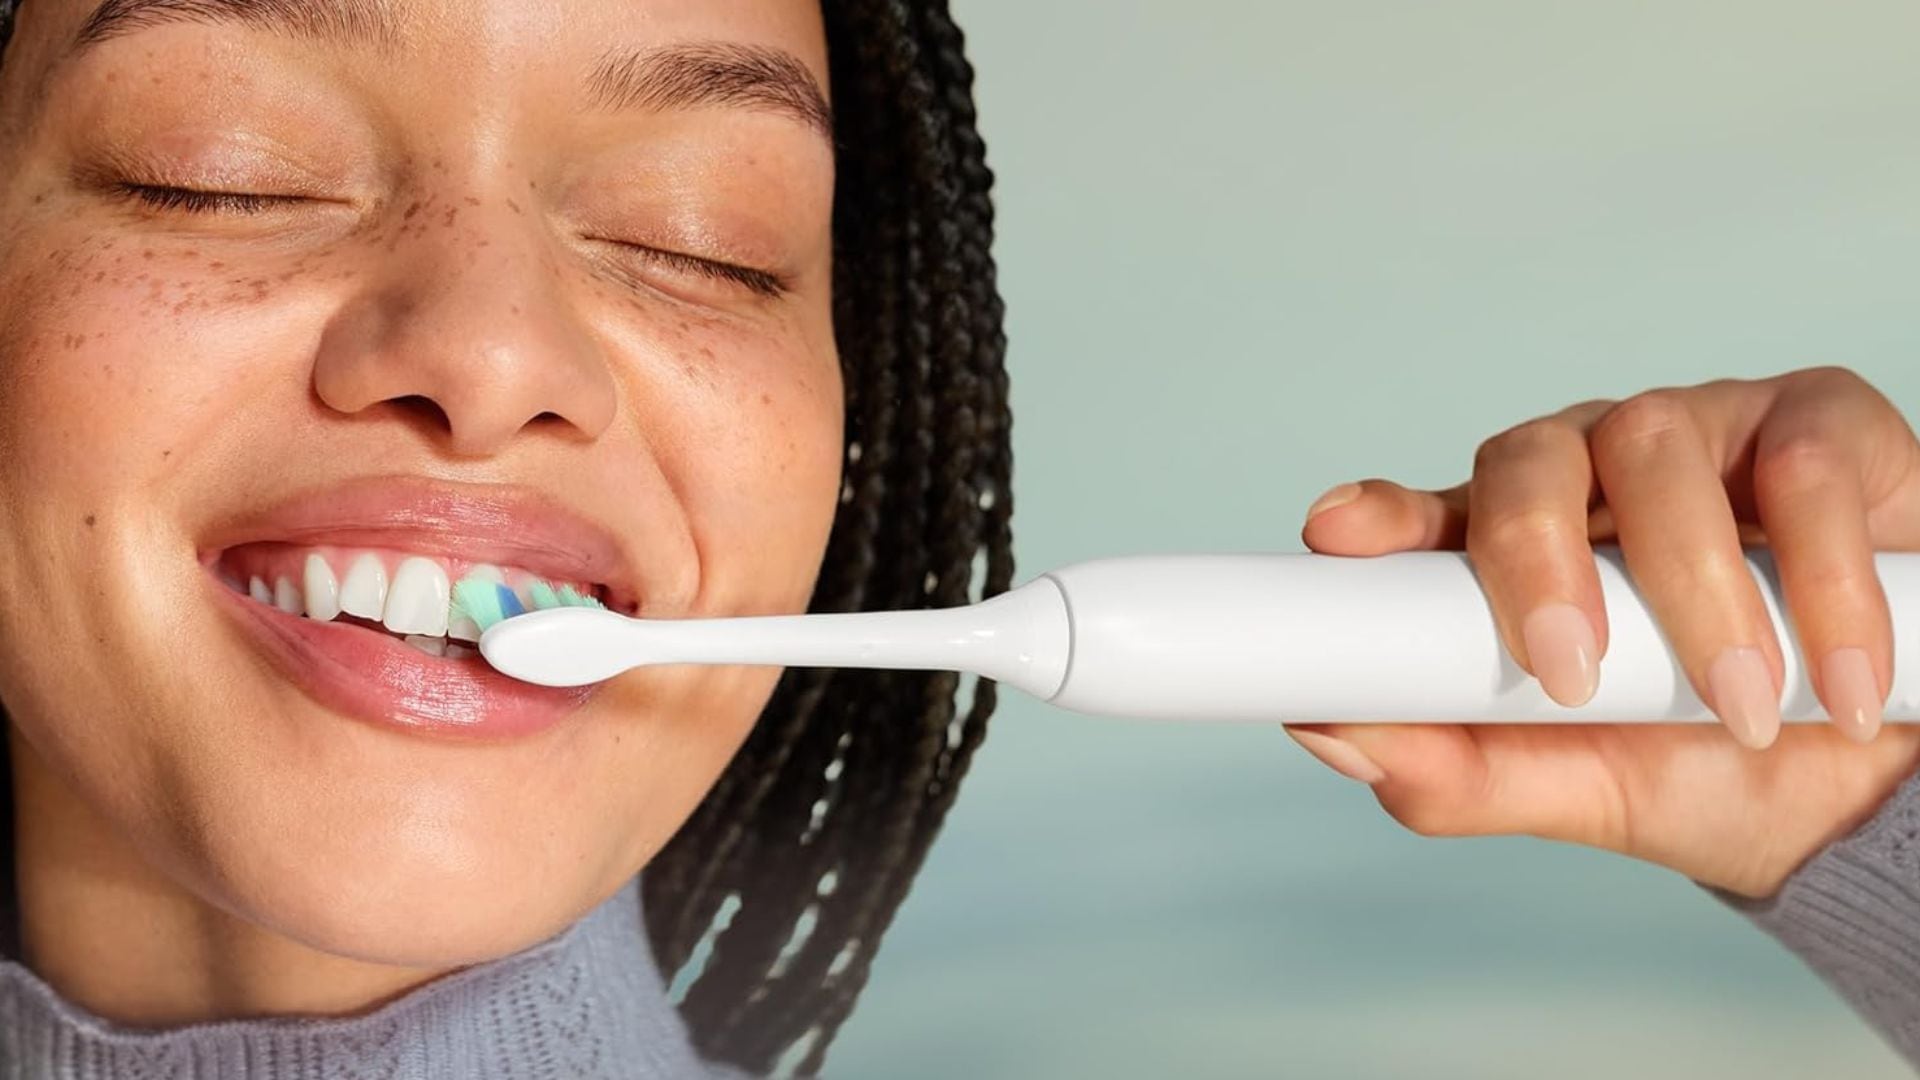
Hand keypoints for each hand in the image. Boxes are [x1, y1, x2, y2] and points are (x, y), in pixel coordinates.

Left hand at [1287, 366, 1919, 897]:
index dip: (1385, 518)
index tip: (1336, 539)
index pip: (1434, 513)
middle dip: (1534, 559)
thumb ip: (1463, 771)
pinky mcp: (1820, 426)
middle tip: (1569, 676)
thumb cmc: (1717, 764)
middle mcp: (1597, 473)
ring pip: (1657, 451)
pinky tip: (1845, 684)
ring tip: (1749, 713)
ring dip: (1701, 598)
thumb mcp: (1587, 784)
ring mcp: (1703, 435)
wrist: (1881, 788)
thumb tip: (1327, 735)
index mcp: (1523, 547)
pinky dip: (1827, 585)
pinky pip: (1804, 464)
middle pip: (1528, 458)